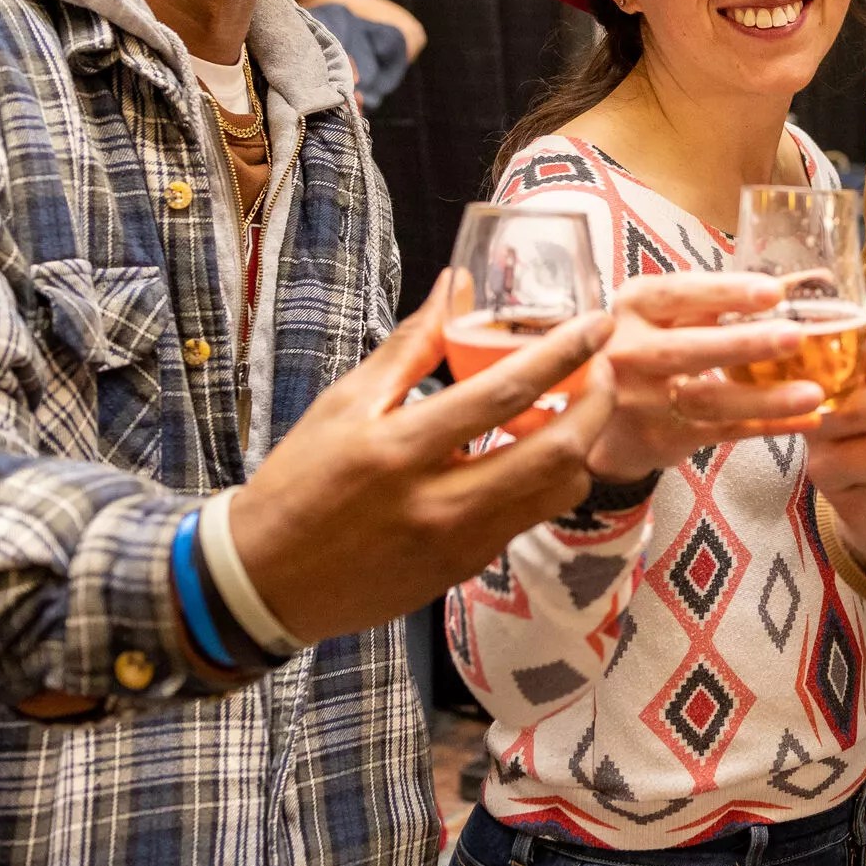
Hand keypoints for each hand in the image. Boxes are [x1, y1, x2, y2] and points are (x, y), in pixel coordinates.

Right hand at [231, 272, 619, 643]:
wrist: (266, 580)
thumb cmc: (300, 481)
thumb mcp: (345, 404)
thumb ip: (410, 345)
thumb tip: (455, 285)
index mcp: (402, 448)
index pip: (504, 392)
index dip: (564, 353)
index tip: (598, 324)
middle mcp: (440, 501)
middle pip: (556, 453)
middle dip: (595, 406)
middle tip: (599, 371)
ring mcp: (459, 543)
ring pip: (556, 493)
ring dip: (578, 448)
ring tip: (570, 413)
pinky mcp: (464, 569)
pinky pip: (527, 519)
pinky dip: (544, 482)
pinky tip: (531, 454)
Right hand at [587, 272, 829, 479]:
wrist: (601, 415)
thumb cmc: (650, 347)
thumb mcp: (668, 314)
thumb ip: (723, 297)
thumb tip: (808, 279)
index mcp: (634, 306)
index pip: (678, 293)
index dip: (725, 292)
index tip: (773, 291)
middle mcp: (630, 352)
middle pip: (689, 349)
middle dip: (745, 344)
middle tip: (796, 337)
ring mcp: (642, 399)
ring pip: (708, 399)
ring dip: (764, 397)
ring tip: (813, 392)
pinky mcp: (662, 436)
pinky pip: (723, 431)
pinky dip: (766, 425)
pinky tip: (804, 419)